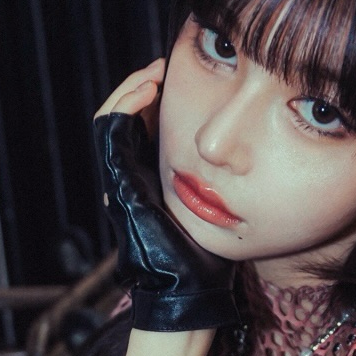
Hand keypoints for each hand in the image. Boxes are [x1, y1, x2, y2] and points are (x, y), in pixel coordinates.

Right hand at [93, 64, 239, 332]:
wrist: (188, 290)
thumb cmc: (207, 258)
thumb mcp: (216, 208)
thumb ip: (219, 184)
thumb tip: (246, 160)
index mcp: (149, 181)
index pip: (143, 128)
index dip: (157, 101)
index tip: (182, 80)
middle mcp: (130, 177)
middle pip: (126, 118)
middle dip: (144, 88)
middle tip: (166, 66)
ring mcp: (120, 179)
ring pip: (112, 119)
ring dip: (132, 89)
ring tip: (156, 71)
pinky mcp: (118, 181)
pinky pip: (109, 132)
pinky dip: (126, 104)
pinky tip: (150, 88)